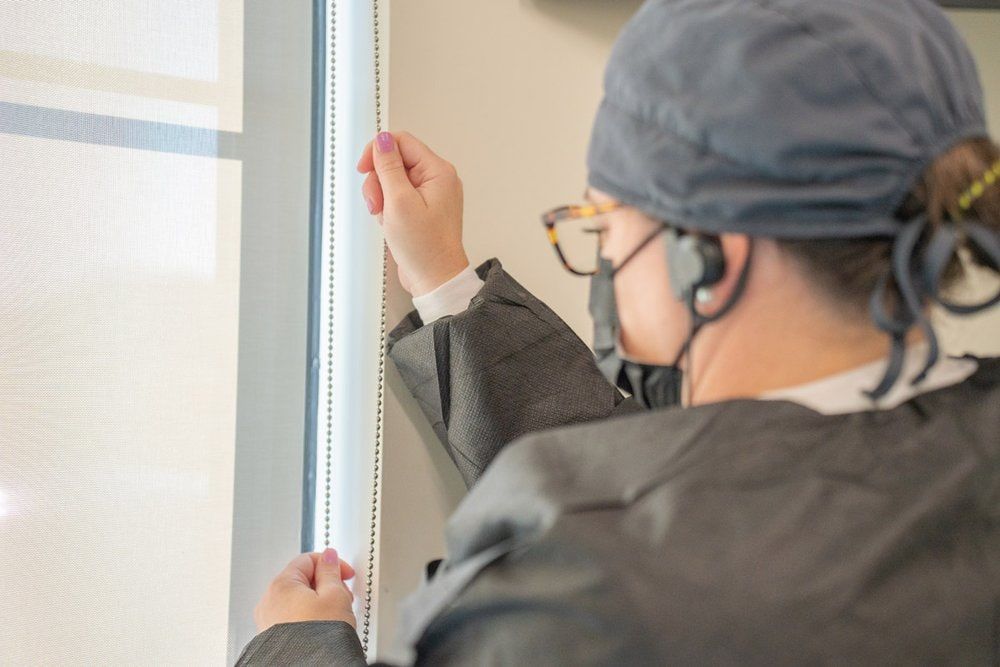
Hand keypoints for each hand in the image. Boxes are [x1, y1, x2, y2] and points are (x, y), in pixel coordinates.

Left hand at [254, 549, 357, 632]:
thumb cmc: (319, 635)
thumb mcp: (335, 594)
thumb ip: (331, 570)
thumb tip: (328, 557)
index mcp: (282, 584)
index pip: (307, 559)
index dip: (331, 563)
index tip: (345, 573)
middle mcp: (269, 600)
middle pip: (302, 579)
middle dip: (325, 585)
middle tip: (342, 596)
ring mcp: (268, 619)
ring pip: (298, 599)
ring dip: (318, 602)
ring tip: (334, 615)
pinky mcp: (273, 636)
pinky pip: (293, 617)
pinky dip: (308, 617)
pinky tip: (322, 627)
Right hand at [357, 131, 468, 296]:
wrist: (435, 280)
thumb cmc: (424, 248)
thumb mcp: (399, 202)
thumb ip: (389, 167)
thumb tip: (383, 140)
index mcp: (438, 172)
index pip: (402, 142)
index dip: (378, 152)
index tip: (363, 169)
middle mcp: (437, 179)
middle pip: (395, 161)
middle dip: (378, 180)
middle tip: (377, 204)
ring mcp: (430, 195)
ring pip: (393, 180)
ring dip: (381, 196)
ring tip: (384, 218)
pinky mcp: (422, 209)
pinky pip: (397, 197)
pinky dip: (388, 208)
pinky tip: (389, 224)